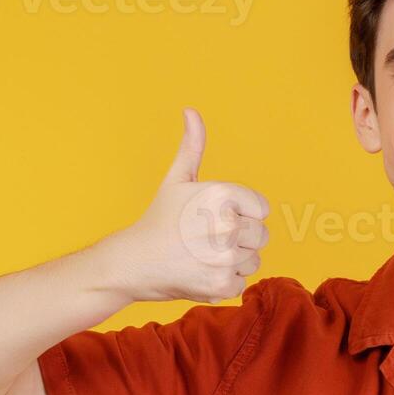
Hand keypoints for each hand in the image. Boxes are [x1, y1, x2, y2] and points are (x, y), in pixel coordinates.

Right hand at [100, 108, 269, 302]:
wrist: (131, 263)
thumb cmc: (159, 220)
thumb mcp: (176, 179)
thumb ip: (192, 146)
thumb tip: (191, 111)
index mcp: (221, 195)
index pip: (262, 209)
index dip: (242, 214)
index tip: (214, 218)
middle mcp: (226, 225)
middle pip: (262, 236)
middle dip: (240, 239)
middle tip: (205, 239)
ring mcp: (224, 257)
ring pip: (254, 260)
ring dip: (233, 261)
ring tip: (202, 255)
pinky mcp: (222, 284)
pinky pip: (242, 282)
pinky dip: (224, 281)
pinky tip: (199, 272)